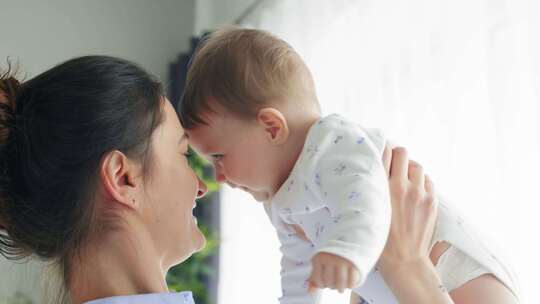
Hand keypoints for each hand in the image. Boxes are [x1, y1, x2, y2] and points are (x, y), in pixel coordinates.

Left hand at [308, 252, 359, 292]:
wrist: (349, 245)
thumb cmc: (331, 259)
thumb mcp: (320, 265)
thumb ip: (314, 279)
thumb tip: (311, 292)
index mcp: (319, 258)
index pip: (318, 280)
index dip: (321, 284)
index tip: (324, 282)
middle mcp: (330, 258)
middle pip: (329, 282)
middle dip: (331, 286)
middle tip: (333, 284)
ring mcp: (342, 261)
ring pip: (340, 284)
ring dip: (340, 289)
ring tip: (340, 288)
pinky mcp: (354, 264)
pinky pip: (351, 282)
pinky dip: (350, 286)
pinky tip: (348, 284)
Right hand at [379, 146, 437, 275]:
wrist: (404, 259)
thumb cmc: (381, 238)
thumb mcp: (370, 209)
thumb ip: (373, 189)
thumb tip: (376, 172)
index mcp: (382, 188)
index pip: (384, 154)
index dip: (383, 149)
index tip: (382, 150)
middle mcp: (401, 187)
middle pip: (403, 153)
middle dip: (398, 155)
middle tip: (395, 163)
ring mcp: (419, 193)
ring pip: (417, 166)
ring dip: (410, 168)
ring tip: (406, 178)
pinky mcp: (431, 201)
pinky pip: (428, 181)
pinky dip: (422, 181)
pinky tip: (416, 190)